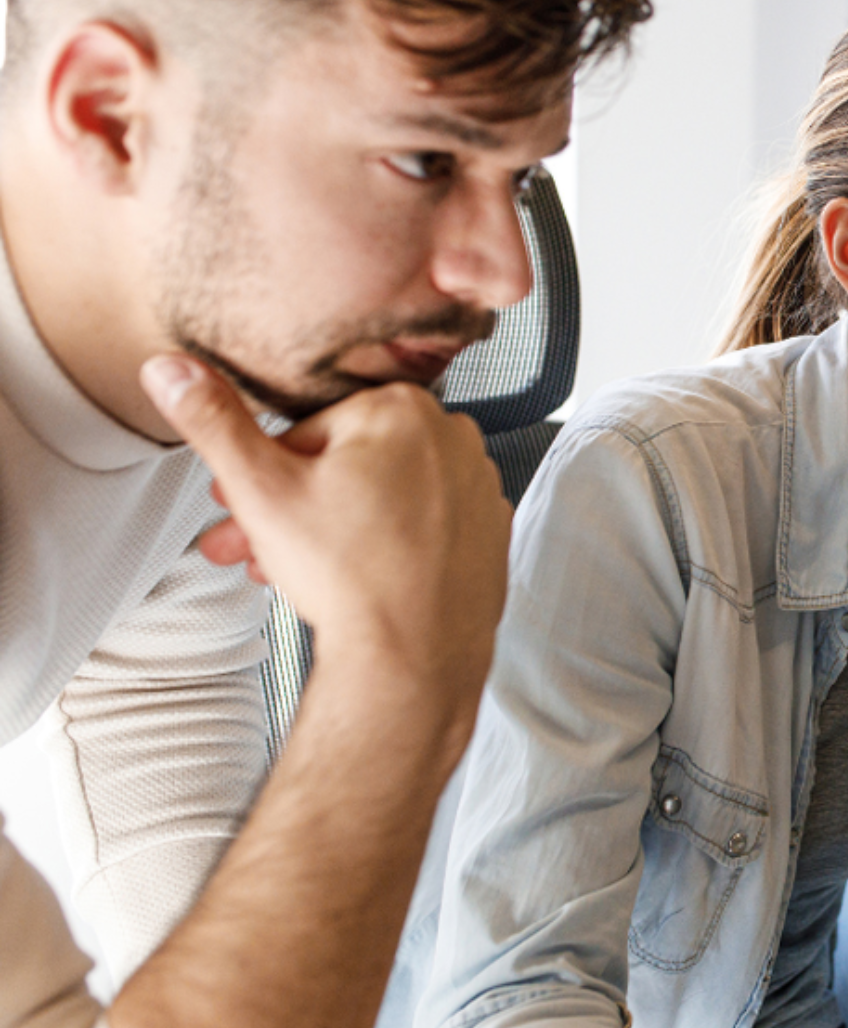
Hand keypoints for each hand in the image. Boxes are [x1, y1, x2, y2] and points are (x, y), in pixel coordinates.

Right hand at [140, 354, 510, 707]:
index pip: (310, 431)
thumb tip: (175, 370)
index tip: (245, 507)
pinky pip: (425, 526)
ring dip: (334, 528)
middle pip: (349, 466)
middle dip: (292, 508)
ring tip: (297, 571)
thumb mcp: (261, 489)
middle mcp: (451, 437)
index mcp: (399, 408)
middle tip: (256, 544)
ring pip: (385, 496)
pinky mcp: (491, 529)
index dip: (268, 475)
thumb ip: (214, 423)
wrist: (414, 656)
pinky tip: (359, 576)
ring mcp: (478, 484)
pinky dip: (391, 544)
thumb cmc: (351, 577)